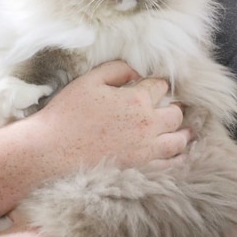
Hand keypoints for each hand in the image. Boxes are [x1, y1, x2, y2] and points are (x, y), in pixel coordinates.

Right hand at [25, 60, 189, 171]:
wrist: (53, 149)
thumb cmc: (68, 112)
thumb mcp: (90, 80)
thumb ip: (117, 70)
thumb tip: (136, 73)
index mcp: (136, 100)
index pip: (160, 86)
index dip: (158, 83)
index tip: (154, 85)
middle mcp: (147, 124)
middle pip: (174, 113)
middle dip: (173, 106)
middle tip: (169, 105)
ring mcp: (146, 149)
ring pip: (178, 140)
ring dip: (182, 131)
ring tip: (183, 129)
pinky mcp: (140, 166)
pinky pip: (169, 163)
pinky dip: (178, 157)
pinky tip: (178, 154)